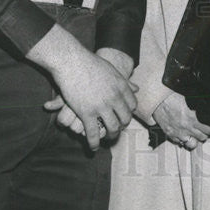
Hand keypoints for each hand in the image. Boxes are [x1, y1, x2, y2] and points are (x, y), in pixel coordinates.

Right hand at [30, 26, 136, 150]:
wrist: (72, 62)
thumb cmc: (90, 63)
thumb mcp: (112, 71)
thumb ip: (124, 82)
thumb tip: (136, 89)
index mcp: (122, 87)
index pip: (132, 106)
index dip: (128, 113)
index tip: (124, 116)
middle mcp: (115, 98)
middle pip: (124, 119)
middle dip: (122, 127)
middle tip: (116, 130)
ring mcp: (102, 107)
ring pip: (112, 128)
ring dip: (111, 136)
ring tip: (108, 139)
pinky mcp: (87, 113)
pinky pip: (93, 133)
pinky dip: (94, 143)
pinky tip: (94, 147)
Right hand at [153, 92, 209, 150]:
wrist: (158, 101)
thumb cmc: (173, 97)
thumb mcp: (190, 98)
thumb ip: (201, 104)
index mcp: (193, 117)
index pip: (208, 129)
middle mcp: (187, 128)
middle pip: (202, 137)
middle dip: (207, 134)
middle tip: (209, 132)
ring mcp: (178, 133)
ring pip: (193, 144)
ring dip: (197, 140)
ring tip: (198, 136)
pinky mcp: (170, 135)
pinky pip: (180, 143)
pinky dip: (184, 141)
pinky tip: (186, 137)